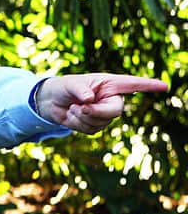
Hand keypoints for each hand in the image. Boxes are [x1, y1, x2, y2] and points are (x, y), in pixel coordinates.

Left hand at [35, 74, 167, 133]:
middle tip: (80, 107)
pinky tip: (72, 116)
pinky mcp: (95, 125)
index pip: (133, 84)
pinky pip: (91, 130)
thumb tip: (89, 99)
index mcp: (110, 84)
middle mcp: (111, 99)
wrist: (50, 102)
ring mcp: (104, 114)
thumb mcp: (70, 85)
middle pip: (115, 111)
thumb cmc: (63, 87)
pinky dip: (78, 124)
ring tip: (73, 107)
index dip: (149, 86)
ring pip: (101, 123)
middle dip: (97, 112)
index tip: (164, 86)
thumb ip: (80, 90)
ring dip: (83, 118)